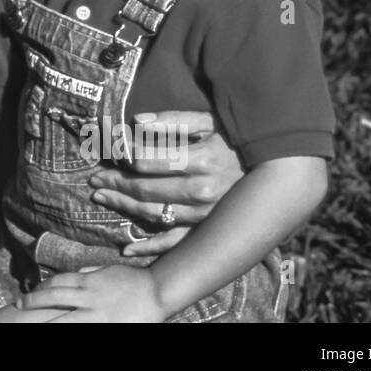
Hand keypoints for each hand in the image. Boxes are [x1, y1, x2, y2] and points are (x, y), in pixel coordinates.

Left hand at [20, 265, 165, 322]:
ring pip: (64, 318)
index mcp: (89, 281)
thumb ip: (90, 272)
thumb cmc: (134, 280)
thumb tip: (76, 273)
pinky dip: (71, 330)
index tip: (31, 291)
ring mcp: (96, 313)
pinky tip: (59, 331)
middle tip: (18, 303)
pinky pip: (83, 329)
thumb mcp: (108, 270)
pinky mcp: (106, 325)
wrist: (158, 291)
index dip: (42, 286)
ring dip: (46, 321)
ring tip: (30, 323)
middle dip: (33, 300)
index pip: (58, 281)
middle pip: (54, 296)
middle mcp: (88, 296)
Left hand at [87, 110, 243, 255]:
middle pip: (144, 188)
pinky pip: (174, 244)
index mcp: (200, 160)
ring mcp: (203, 215)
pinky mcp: (207, 230)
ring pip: (153, 214)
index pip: (145, 159)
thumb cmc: (236, 141)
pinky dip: (150, 248)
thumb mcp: (210, 122)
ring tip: (101, 197)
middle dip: (114, 182)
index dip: (119, 154)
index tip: (103, 150)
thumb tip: (137, 121)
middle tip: (94, 178)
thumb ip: (175, 121)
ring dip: (123, 206)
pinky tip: (127, 250)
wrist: (276, 171)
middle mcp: (200, 191)